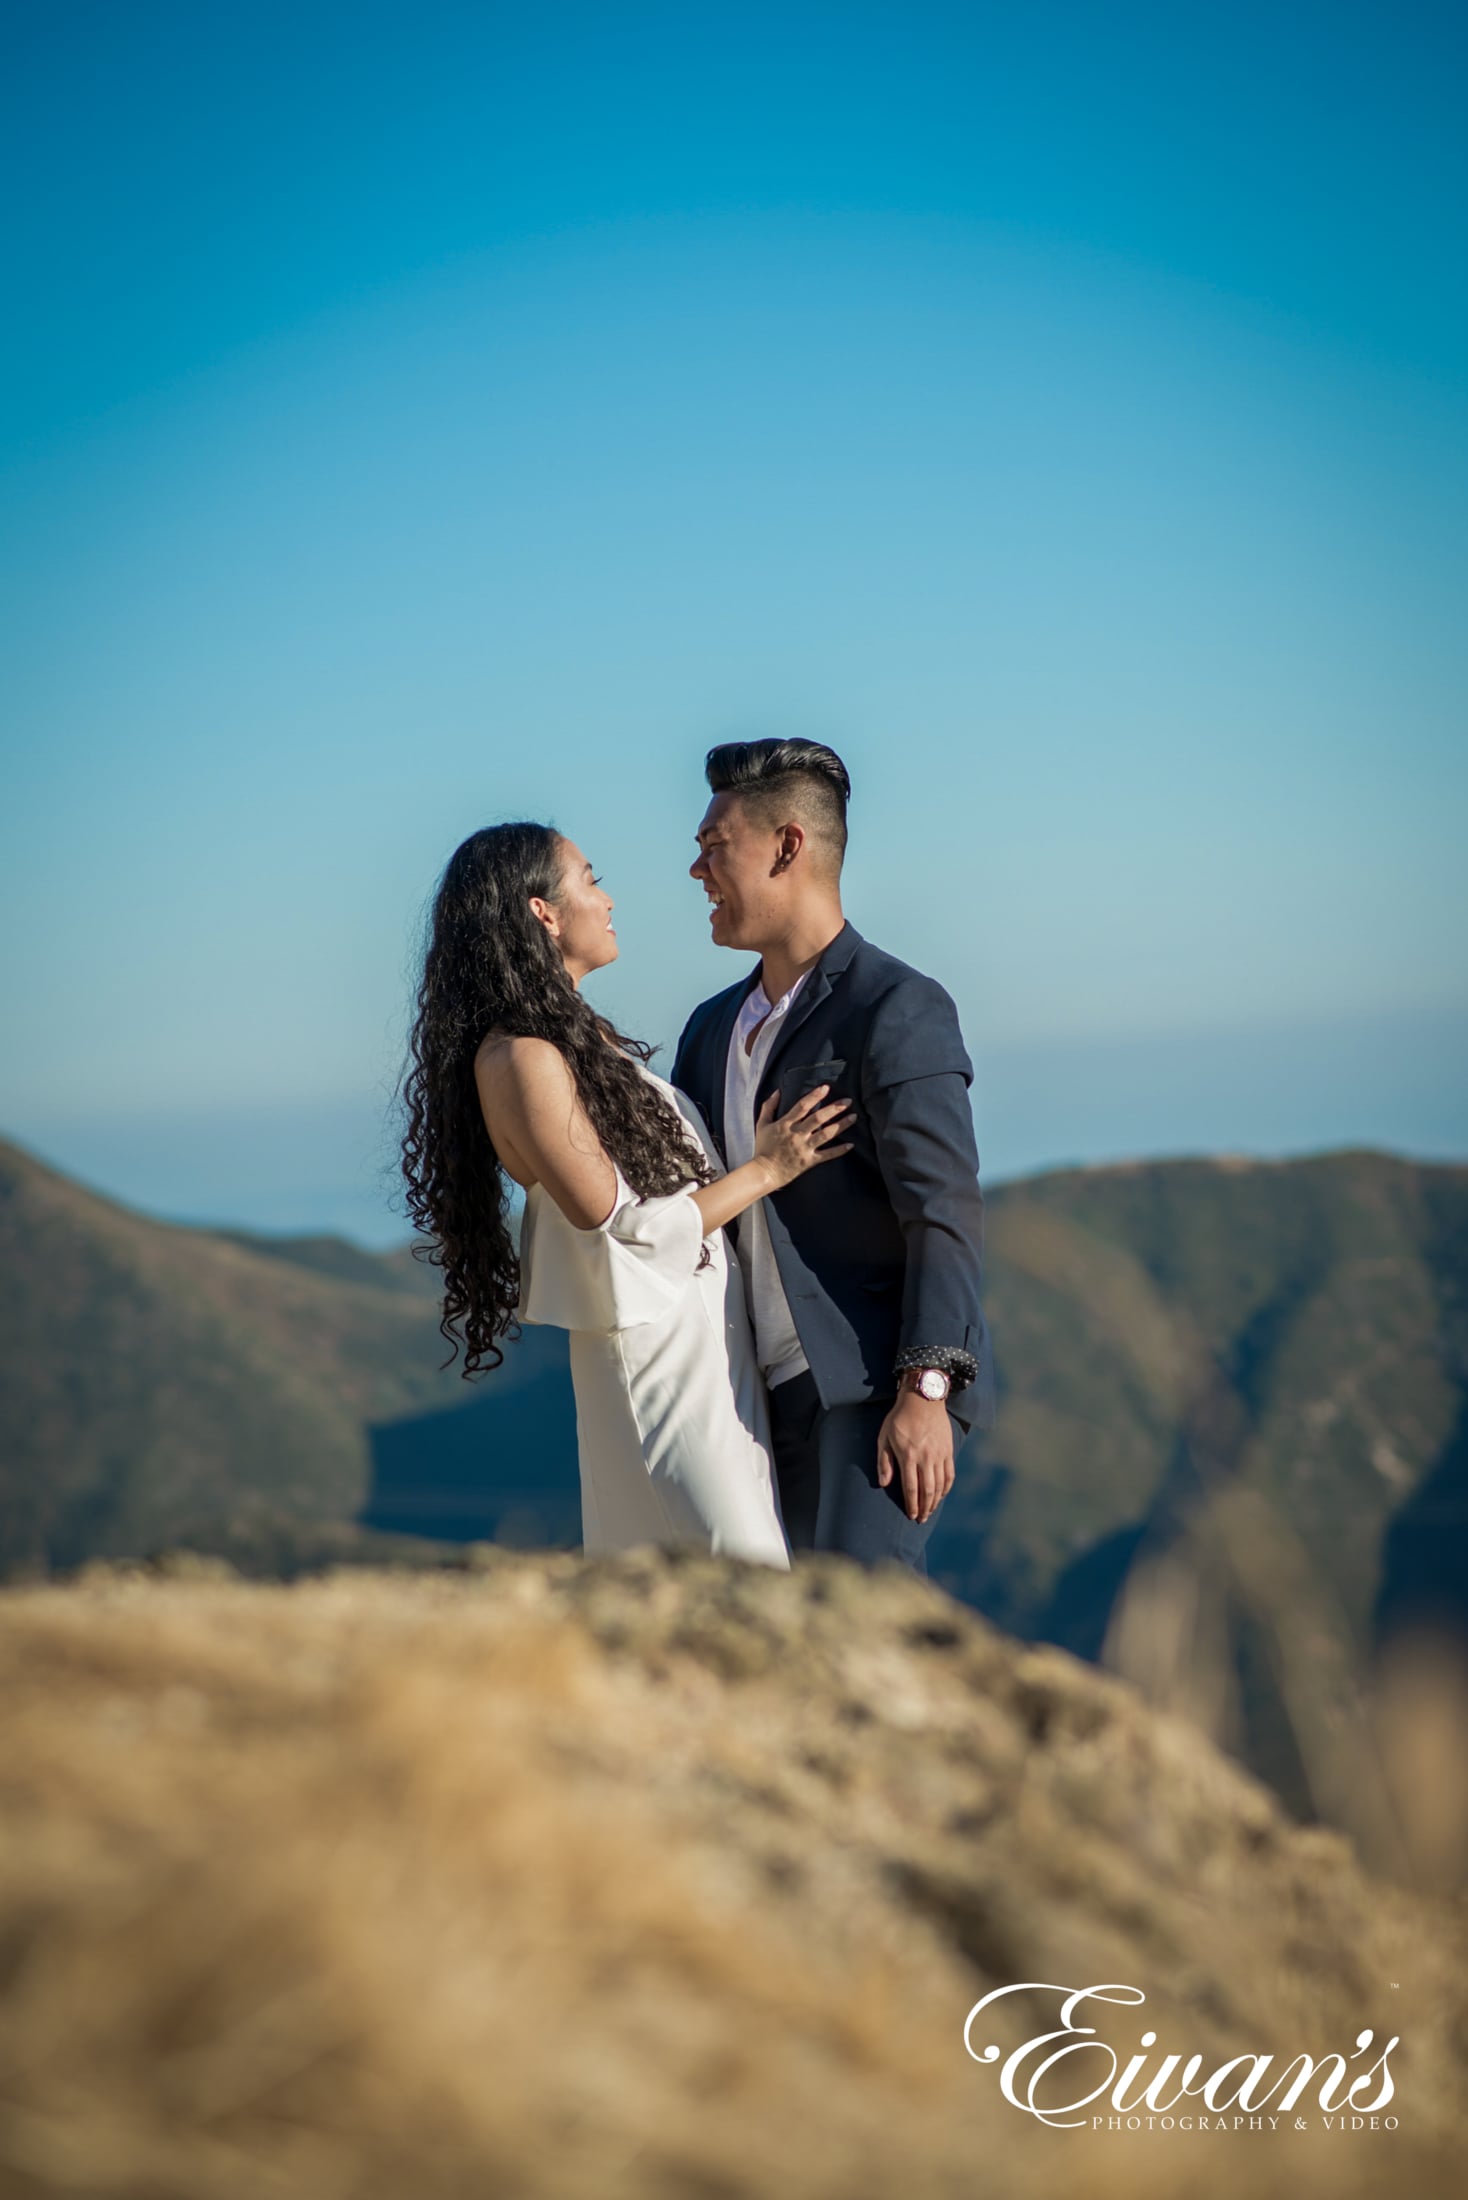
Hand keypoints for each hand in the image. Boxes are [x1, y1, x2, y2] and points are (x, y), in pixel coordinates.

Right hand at [753, 1084, 855, 1189]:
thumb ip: (769, 1107)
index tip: (826, 1088)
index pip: (802, 1106)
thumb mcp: (762, 1124)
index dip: (814, 1096)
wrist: (764, 1172)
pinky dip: (839, 1150)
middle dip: (834, 1108)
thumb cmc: (763, 1148)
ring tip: (854, 1117)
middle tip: (848, 1101)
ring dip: (841, 1125)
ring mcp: (804, 1148)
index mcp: (786, 1124)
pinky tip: (851, 1145)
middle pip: (818, 1118)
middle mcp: (797, 1134)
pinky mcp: (809, 1161)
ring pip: (826, 1134)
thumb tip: (777, 1091)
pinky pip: (827, 1155)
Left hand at [876, 1391, 954, 1522]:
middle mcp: (925, 1457)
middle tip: (921, 1519)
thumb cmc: (899, 1417)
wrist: (923, 1398)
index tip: (911, 1516)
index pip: (911, 1487)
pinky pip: (950, 1474)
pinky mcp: (948, 1450)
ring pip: (940, 1485)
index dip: (912, 1504)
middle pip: (927, 1490)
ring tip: (930, 1511)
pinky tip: (941, 1494)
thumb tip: (884, 1483)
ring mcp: (939, 1454)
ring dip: (935, 1501)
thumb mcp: (884, 1437)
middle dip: (924, 1508)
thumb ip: (884, 1461)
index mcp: (908, 1455)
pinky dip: (946, 1487)